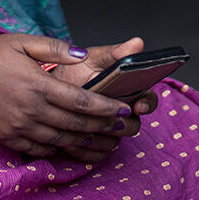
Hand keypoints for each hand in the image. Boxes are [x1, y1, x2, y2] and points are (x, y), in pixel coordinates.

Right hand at [0, 33, 138, 162]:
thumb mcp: (21, 42)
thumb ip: (54, 48)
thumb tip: (82, 54)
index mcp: (39, 85)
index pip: (82, 101)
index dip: (106, 107)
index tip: (124, 108)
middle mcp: (33, 110)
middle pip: (77, 124)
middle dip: (104, 126)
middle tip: (122, 126)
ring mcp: (21, 127)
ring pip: (63, 140)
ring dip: (86, 140)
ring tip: (103, 138)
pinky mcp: (10, 139)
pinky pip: (42, 149)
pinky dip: (60, 149)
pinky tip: (71, 145)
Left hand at [49, 38, 160, 160]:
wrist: (49, 90)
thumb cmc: (74, 71)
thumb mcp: (92, 58)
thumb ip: (115, 53)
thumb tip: (137, 43)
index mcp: (128, 93)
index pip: (149, 101)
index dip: (147, 104)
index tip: (138, 104)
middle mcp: (121, 115)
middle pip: (133, 127)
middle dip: (120, 125)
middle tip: (106, 119)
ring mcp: (108, 133)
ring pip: (114, 143)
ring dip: (99, 138)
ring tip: (82, 129)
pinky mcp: (93, 148)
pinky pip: (96, 156)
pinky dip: (84, 151)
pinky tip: (69, 141)